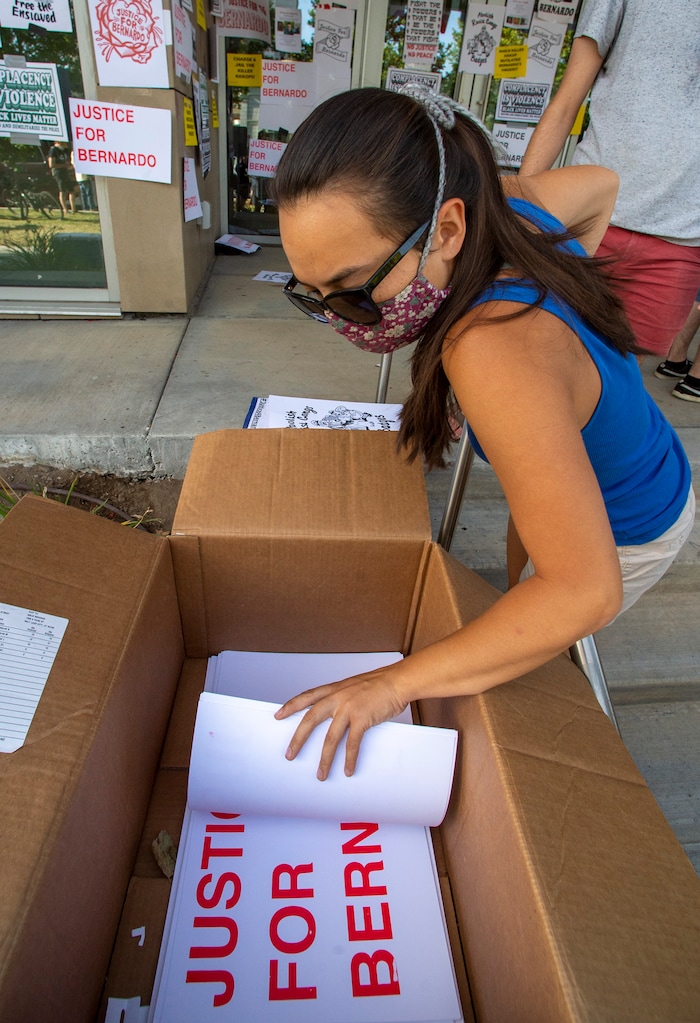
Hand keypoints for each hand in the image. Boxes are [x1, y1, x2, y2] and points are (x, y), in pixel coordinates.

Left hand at [274, 667, 408, 780]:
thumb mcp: (354, 686)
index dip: (290, 706)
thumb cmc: (380, 683)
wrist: (398, 681)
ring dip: (324, 759)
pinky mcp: (362, 718)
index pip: (306, 697)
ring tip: (321, 774)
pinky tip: (347, 769)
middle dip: (298, 739)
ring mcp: (349, 708)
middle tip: (290, 754)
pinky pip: (352, 743)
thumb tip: (336, 714)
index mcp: (334, 689)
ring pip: (330, 738)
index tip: (278, 715)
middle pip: (310, 720)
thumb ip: (342, 697)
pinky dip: (349, 759)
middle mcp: (337, 698)